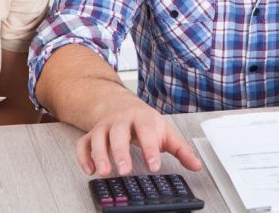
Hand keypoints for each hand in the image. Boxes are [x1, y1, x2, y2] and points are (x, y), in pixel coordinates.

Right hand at [75, 93, 201, 176]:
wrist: (122, 105)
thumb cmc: (145, 122)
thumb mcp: (166, 132)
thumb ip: (181, 149)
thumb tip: (196, 165)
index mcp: (142, 117)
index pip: (145, 131)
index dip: (149, 148)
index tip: (153, 165)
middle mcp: (121, 120)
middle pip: (118, 133)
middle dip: (120, 152)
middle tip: (125, 171)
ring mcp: (104, 126)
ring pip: (98, 138)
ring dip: (99, 155)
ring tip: (104, 172)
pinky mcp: (91, 134)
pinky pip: (82, 144)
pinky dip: (82, 157)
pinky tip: (89, 170)